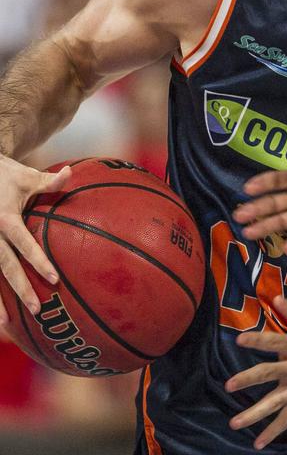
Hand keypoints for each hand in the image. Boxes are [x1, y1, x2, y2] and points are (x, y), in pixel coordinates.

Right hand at [0, 156, 69, 322]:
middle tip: (36, 309)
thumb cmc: (5, 174)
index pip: (24, 244)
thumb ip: (49, 182)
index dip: (38, 261)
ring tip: (5, 323)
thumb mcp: (27, 176)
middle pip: (4, 266)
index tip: (54, 279)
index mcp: (4, 218)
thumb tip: (70, 173)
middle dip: (19, 289)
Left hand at [225, 296, 286, 449]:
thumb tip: (276, 300)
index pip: (274, 341)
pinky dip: (275, 430)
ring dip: (254, 413)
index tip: (239, 340)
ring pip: (275, 403)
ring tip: (234, 423)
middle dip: (248, 379)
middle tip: (229, 385)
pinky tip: (259, 442)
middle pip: (269, 374)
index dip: (256, 340)